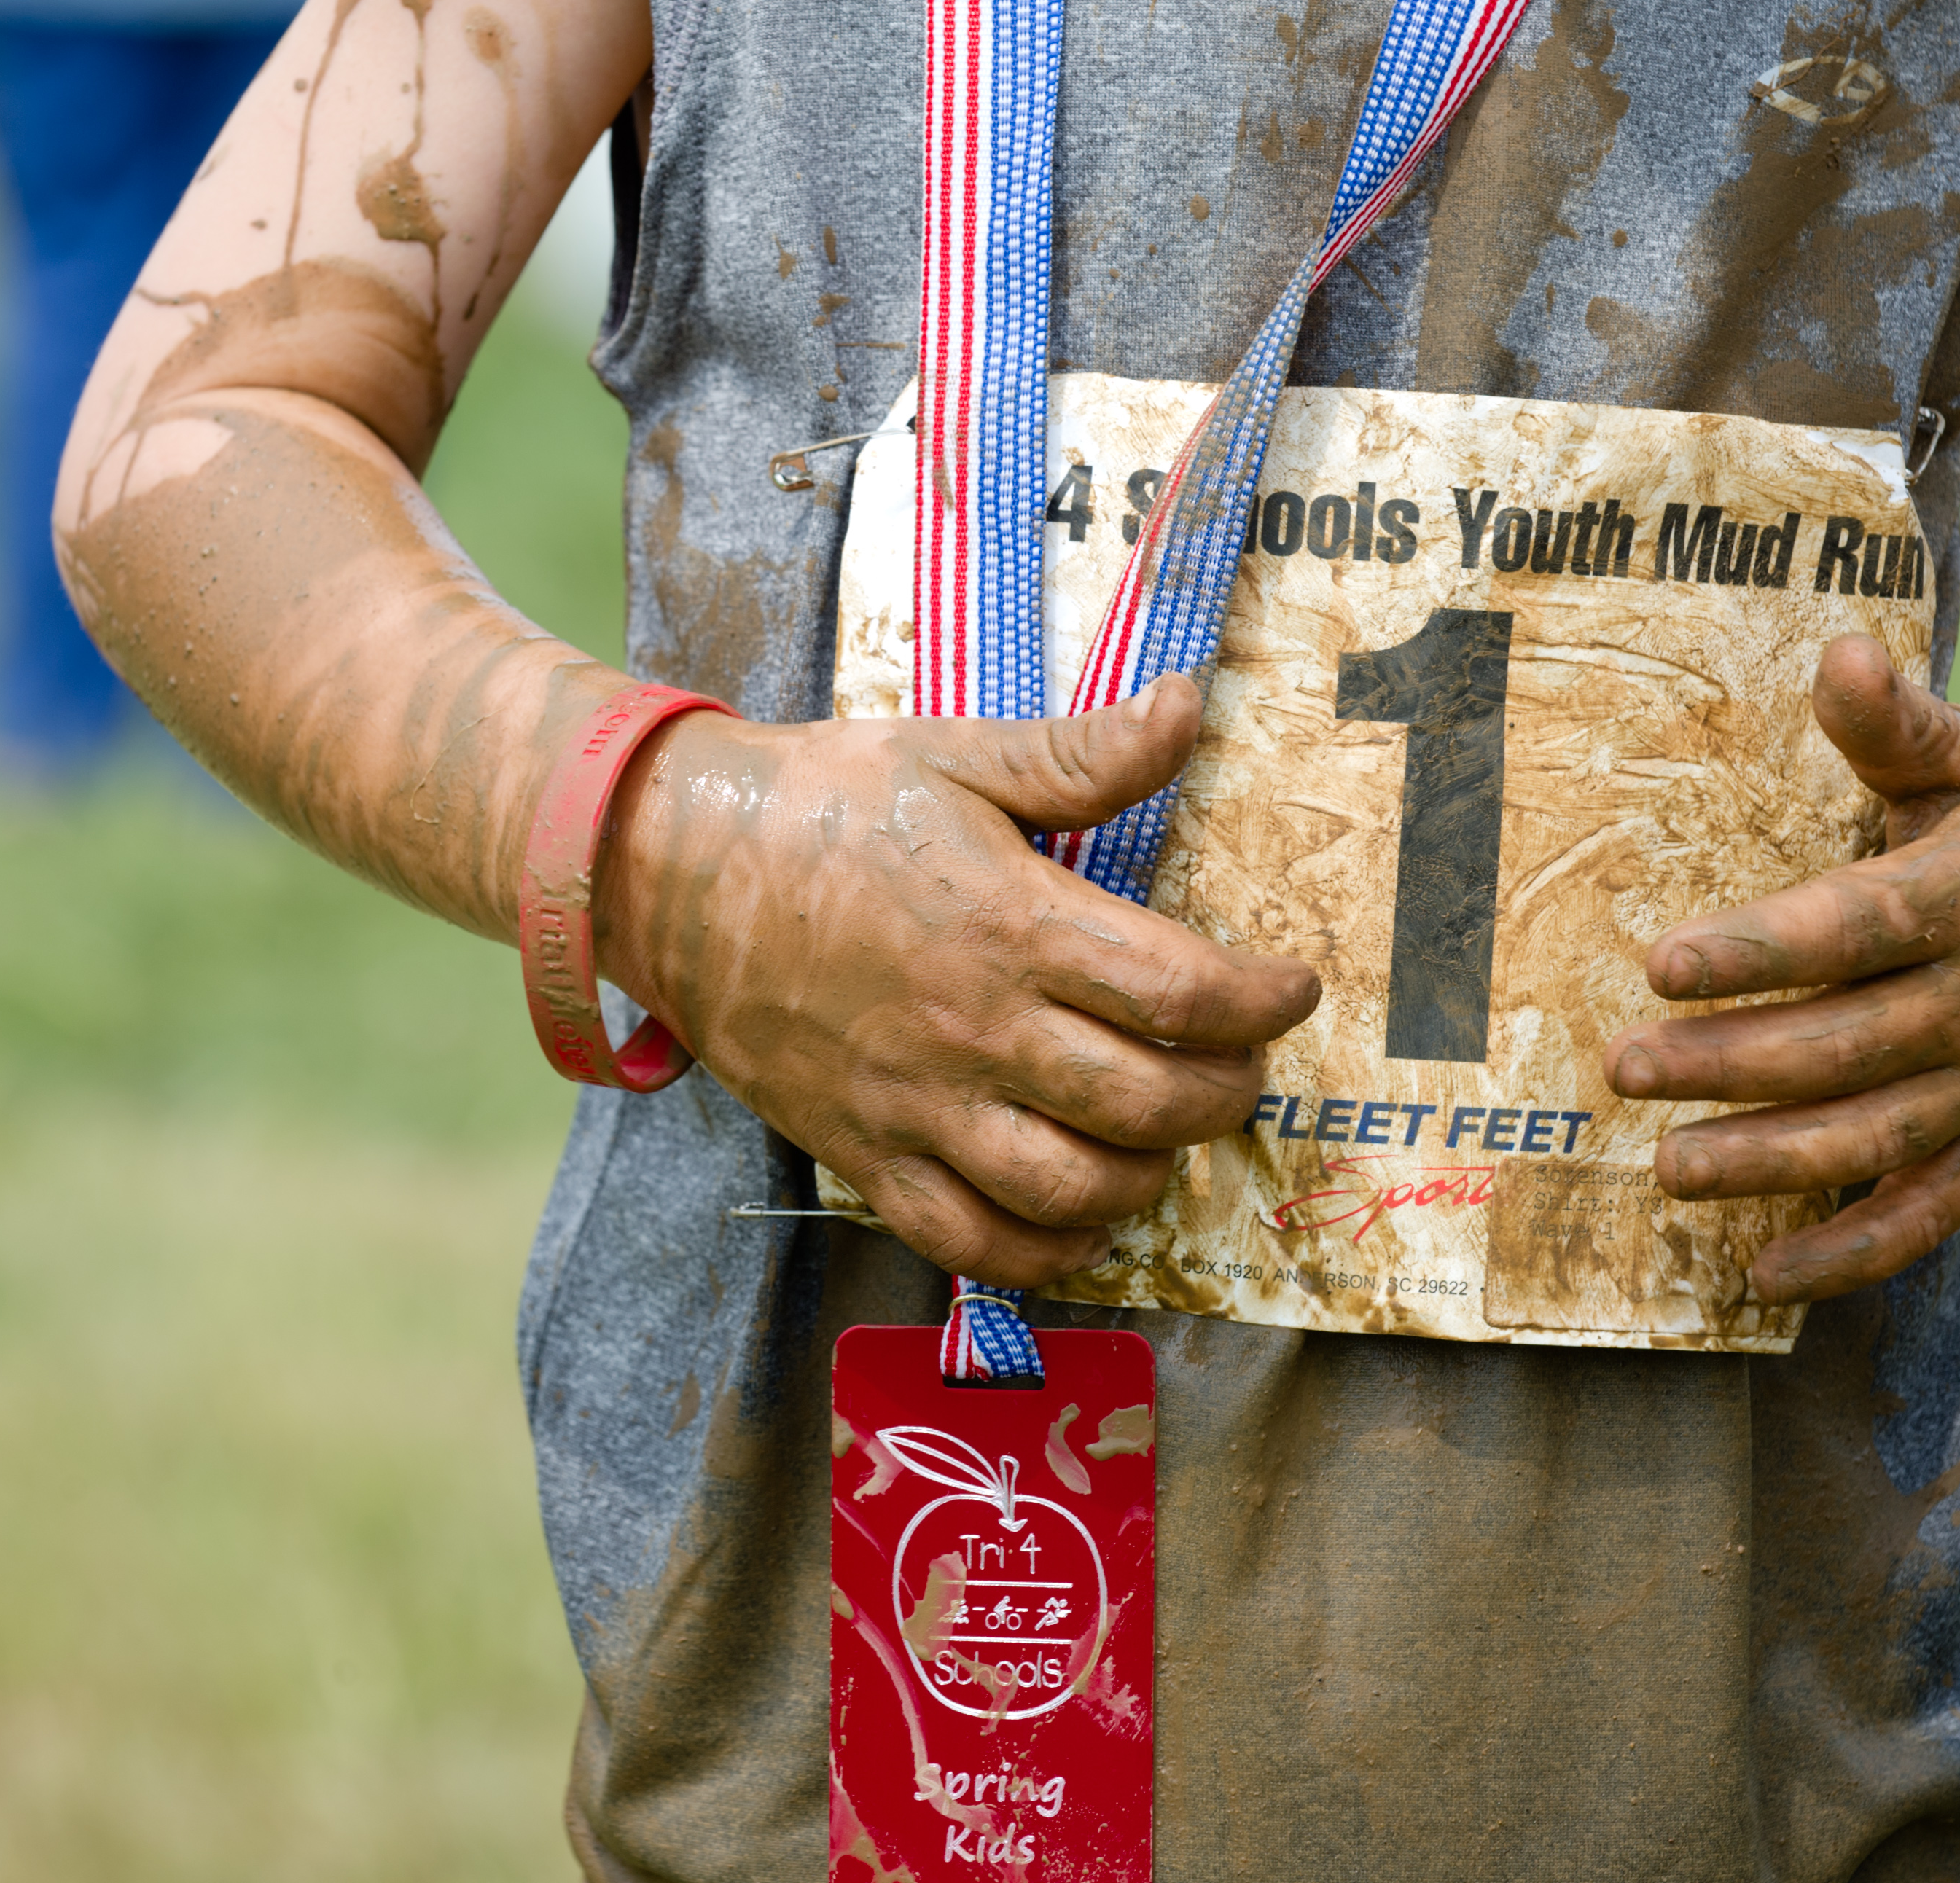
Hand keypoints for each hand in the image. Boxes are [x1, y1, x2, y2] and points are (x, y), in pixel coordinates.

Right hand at [593, 675, 1320, 1286]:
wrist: (671, 867)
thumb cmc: (823, 802)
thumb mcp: (958, 754)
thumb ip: (1084, 753)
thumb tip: (1192, 707)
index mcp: (1011, 925)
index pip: (1183, 993)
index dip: (1263, 1002)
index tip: (1288, 988)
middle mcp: (975, 1030)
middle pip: (1151, 1103)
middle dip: (1227, 1092)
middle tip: (1239, 1063)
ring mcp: (918, 1106)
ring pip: (1074, 1187)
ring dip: (1148, 1173)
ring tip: (1163, 1133)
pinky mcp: (866, 1155)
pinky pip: (973, 1244)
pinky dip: (1046, 1253)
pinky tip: (1080, 1216)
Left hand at [1602, 636, 1959, 1303]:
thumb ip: (1897, 721)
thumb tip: (1838, 652)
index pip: (1852, 930)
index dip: (1759, 949)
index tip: (1664, 961)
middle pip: (1844, 1045)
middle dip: (1730, 1064)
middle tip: (1622, 1067)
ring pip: (1875, 1137)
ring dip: (1770, 1163)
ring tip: (1668, 1168)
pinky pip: (1929, 1213)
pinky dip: (1852, 1253)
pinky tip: (1764, 1277)